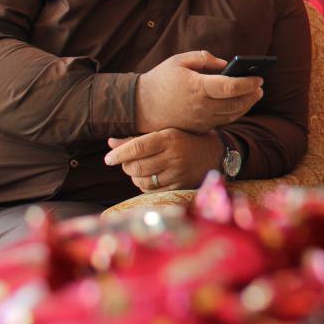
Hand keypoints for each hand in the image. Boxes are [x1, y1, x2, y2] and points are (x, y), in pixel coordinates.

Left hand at [104, 129, 223, 191]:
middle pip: (136, 167)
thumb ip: (137, 138)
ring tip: (140, 169)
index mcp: (169, 138)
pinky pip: (152, 190)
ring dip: (135, 177)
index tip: (108, 159)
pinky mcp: (180, 187)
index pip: (137, 148)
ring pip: (142, 181)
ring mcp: (178, 174)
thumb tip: (110, 143)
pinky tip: (150, 177)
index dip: (118, 154)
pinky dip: (145, 185)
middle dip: (126, 166)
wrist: (216, 154)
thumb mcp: (165, 132)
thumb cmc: (186, 139)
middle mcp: (174, 157)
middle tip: (127, 162)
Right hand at [136, 51, 262, 134]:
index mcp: (197, 87)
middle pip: (236, 103)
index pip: (231, 86)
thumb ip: (204, 58)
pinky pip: (222, 122)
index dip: (249, 82)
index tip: (259, 77)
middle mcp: (201, 106)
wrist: (139, 106)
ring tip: (254, 95)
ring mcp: (200, 120)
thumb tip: (226, 64)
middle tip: (260, 87)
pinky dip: (234, 114)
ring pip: (232, 115)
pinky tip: (239, 105)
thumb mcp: (179, 61)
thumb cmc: (160, 80)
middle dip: (252, 95)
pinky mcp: (198, 128)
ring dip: (246, 105)